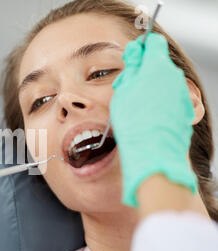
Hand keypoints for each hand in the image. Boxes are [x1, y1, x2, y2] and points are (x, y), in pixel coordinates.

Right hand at [111, 33, 196, 207]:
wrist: (152, 150)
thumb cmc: (134, 122)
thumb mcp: (123, 90)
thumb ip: (131, 68)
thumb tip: (136, 53)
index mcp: (158, 67)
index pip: (153, 43)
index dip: (140, 48)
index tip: (131, 58)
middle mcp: (175, 77)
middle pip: (158, 64)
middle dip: (143, 71)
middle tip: (126, 87)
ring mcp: (182, 93)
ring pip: (164, 82)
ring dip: (151, 87)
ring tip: (135, 106)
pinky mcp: (185, 109)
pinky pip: (170, 98)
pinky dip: (159, 102)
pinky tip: (147, 116)